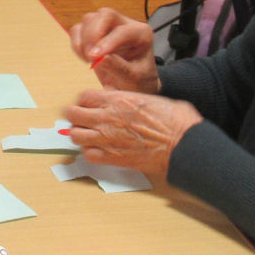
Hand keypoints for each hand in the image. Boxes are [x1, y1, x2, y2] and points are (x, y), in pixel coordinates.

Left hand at [62, 88, 201, 181]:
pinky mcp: (112, 158)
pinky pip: (88, 155)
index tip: (88, 105)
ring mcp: (107, 139)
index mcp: (116, 100)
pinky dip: (90, 153)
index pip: (83, 97)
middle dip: (74, 117)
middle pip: (73, 115)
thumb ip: (128, 98)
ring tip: (89, 136)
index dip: (83, 101)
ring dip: (79, 135)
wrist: (181, 142)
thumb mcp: (147, 98)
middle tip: (82, 121)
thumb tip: (122, 100)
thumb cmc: (171, 118)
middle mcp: (106, 118)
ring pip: (75, 136)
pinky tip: (99, 151)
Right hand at [69, 8, 158, 93]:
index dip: (107, 42)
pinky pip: (78, 29)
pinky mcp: (93, 34)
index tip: (94, 58)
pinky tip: (85, 58)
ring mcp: (108, 27)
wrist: (132, 86)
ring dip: (84, 40)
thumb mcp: (133, 79)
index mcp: (141, 33)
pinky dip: (76, 43)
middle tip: (90, 56)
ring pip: (90, 19)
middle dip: (93, 34)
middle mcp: (125, 25)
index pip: (122, 31)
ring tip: (89, 60)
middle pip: (105, 15)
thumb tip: (101, 58)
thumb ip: (119, 67)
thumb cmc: (138, 82)